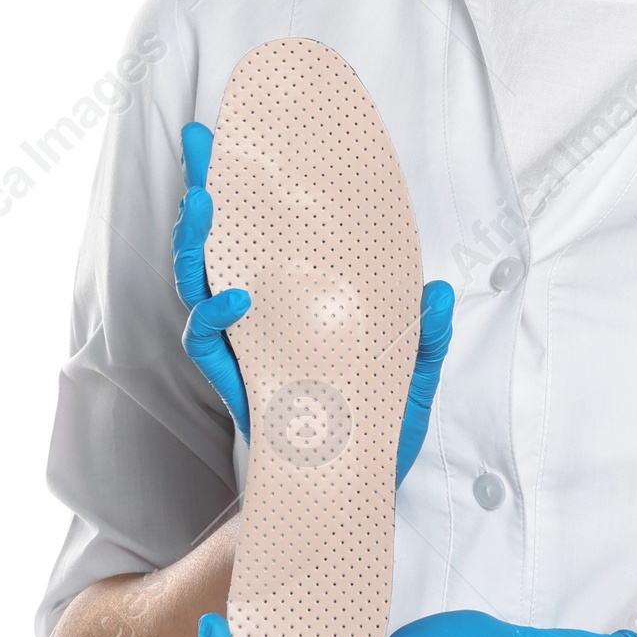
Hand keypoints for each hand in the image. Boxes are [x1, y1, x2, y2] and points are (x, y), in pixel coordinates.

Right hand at [171, 118, 453, 477]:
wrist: (358, 497)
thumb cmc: (378, 432)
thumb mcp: (415, 377)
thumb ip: (426, 334)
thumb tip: (440, 291)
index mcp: (301, 302)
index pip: (274, 234)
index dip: (265, 189)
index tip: (258, 138)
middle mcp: (263, 317)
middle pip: (222, 242)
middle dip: (206, 188)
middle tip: (200, 140)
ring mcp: (244, 346)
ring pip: (201, 282)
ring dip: (197, 240)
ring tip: (204, 202)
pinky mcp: (235, 380)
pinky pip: (210, 342)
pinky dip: (218, 315)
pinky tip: (240, 296)